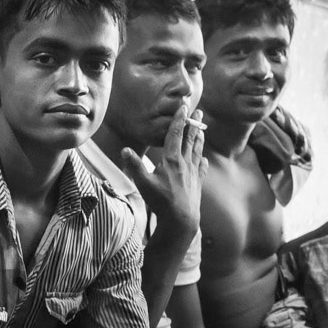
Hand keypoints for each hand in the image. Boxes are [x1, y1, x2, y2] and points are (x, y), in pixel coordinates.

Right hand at [119, 103, 205, 233]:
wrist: (181, 220)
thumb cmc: (161, 202)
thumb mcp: (143, 184)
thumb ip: (134, 166)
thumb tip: (124, 150)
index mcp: (171, 160)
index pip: (176, 134)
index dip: (179, 120)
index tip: (183, 107)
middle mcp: (185, 163)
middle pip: (190, 139)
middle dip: (194, 124)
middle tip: (199, 112)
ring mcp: (193, 173)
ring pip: (197, 150)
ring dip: (199, 138)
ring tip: (202, 129)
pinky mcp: (197, 183)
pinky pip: (200, 168)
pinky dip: (201, 160)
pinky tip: (202, 158)